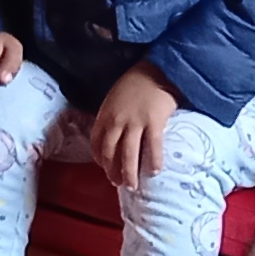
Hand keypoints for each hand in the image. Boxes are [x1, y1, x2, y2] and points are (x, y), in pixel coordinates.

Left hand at [87, 64, 180, 192]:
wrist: (157, 68)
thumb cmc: (137, 82)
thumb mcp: (115, 98)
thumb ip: (112, 116)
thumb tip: (114, 136)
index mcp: (105, 115)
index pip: (97, 143)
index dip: (100, 159)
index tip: (106, 168)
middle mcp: (117, 121)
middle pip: (111, 153)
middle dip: (113, 172)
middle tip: (118, 184)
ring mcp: (135, 122)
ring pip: (129, 155)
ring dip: (129, 173)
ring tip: (132, 186)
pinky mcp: (154, 122)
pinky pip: (152, 147)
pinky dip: (153, 161)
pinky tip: (155, 172)